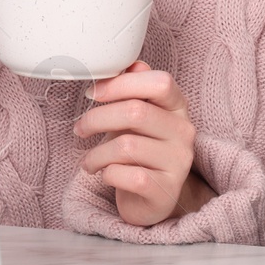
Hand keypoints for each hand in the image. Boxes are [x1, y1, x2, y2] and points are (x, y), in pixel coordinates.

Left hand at [75, 62, 214, 226]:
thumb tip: (131, 65)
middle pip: (136, 111)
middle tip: (80, 129)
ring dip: (96, 153)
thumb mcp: (138, 117)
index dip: (122, 84)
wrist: (152, 199)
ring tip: (89, 161)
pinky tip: (105, 175)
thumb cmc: (141, 152)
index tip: (93, 93)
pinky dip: (107, 174)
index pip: (160, 82)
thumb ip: (136, 90)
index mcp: (178, 107)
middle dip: (97, 118)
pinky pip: (127, 175)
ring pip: (126, 146)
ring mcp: (178, 162)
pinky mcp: (165, 191)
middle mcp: (184, 132)